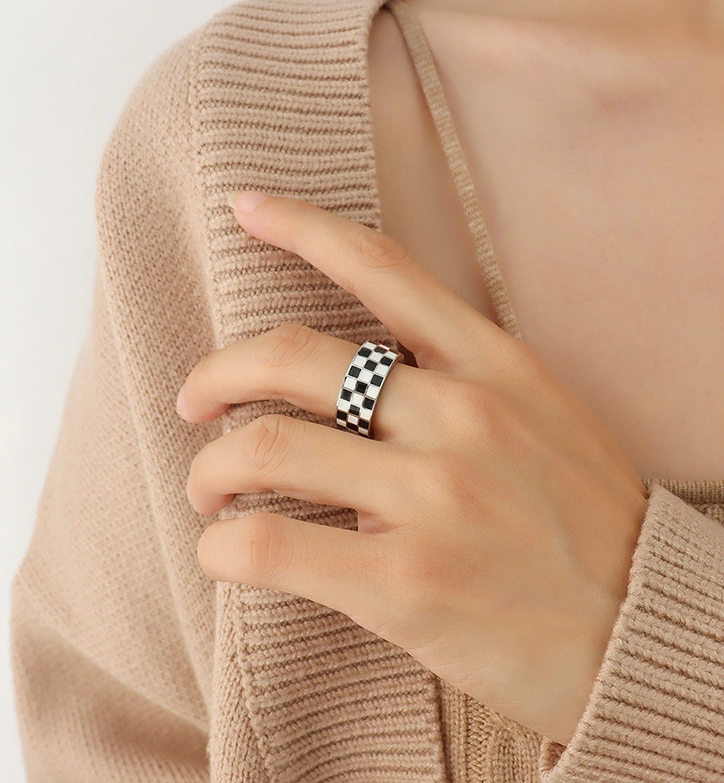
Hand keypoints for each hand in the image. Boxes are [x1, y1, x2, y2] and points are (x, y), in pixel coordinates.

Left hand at [175, 190, 648, 746]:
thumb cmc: (589, 526)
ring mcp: (432, 499)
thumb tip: (354, 399)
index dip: (303, 226)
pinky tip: (225, 555)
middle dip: (215, 375)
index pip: (384, 268)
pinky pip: (269, 545)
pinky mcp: (405, 584)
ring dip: (208, 468)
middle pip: (290, 357)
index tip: (245, 207)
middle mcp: (460, 417)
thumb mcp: (543, 421)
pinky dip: (223, 548)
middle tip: (193, 405)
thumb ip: (456, 390)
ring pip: (263, 448)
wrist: (647, 632)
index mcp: (494, 368)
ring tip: (207, 494)